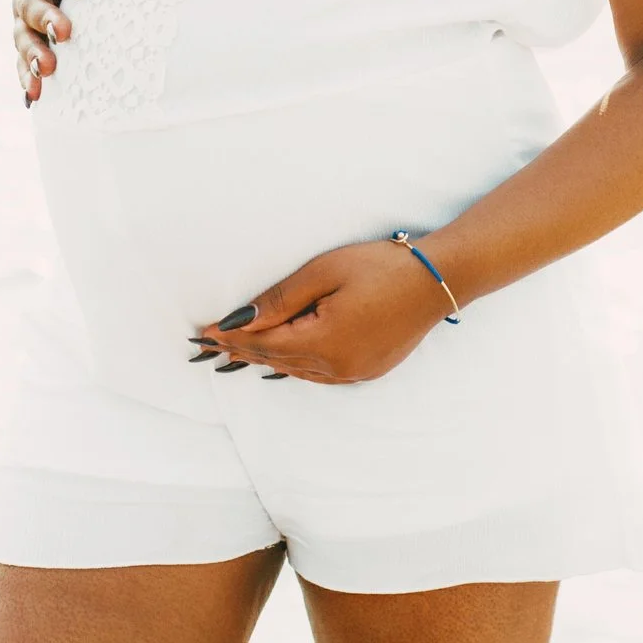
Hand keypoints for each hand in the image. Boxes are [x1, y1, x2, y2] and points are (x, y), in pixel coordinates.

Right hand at [14, 0, 86, 103]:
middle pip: (29, 6)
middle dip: (45, 20)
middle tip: (63, 33)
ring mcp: (25, 17)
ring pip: (23, 37)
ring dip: (32, 54)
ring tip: (46, 70)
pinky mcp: (31, 38)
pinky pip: (23, 60)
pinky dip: (26, 78)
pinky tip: (32, 98)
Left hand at [195, 238, 452, 383]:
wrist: (439, 279)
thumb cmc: (383, 267)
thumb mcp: (325, 272)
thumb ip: (282, 299)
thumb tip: (241, 320)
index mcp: (323, 341)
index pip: (263, 343)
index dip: (230, 338)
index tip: (202, 334)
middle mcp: (337, 366)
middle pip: (275, 360)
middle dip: (240, 352)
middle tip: (207, 348)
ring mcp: (354, 372)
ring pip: (296, 371)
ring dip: (264, 361)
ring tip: (235, 354)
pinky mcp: (367, 370)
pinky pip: (318, 375)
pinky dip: (294, 367)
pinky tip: (280, 364)